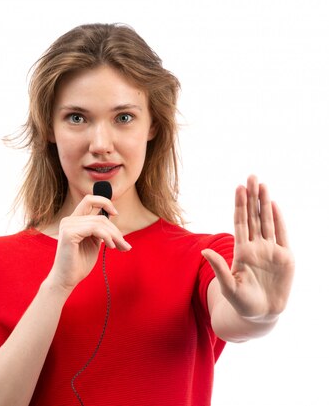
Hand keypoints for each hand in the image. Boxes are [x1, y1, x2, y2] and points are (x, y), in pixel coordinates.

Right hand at [46, 195, 130, 292]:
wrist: (67, 279)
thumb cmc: (79, 263)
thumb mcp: (93, 242)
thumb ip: (99, 230)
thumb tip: (113, 216)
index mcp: (73, 220)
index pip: (89, 200)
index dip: (104, 202)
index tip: (115, 213)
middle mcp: (69, 220)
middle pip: (100, 216)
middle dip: (116, 230)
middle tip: (125, 245)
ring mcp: (67, 225)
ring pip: (99, 222)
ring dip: (114, 236)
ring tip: (120, 247)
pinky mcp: (69, 233)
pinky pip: (94, 229)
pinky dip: (106, 237)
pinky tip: (110, 246)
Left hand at [202, 176, 294, 320]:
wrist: (262, 314)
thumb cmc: (242, 302)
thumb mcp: (228, 287)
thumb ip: (219, 268)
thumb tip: (205, 251)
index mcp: (241, 251)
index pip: (240, 223)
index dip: (240, 205)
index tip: (238, 188)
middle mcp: (255, 247)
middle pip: (253, 217)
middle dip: (252, 197)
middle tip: (251, 176)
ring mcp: (270, 250)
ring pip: (267, 222)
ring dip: (264, 203)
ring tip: (262, 184)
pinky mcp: (284, 257)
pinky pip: (281, 234)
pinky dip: (278, 220)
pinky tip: (273, 205)